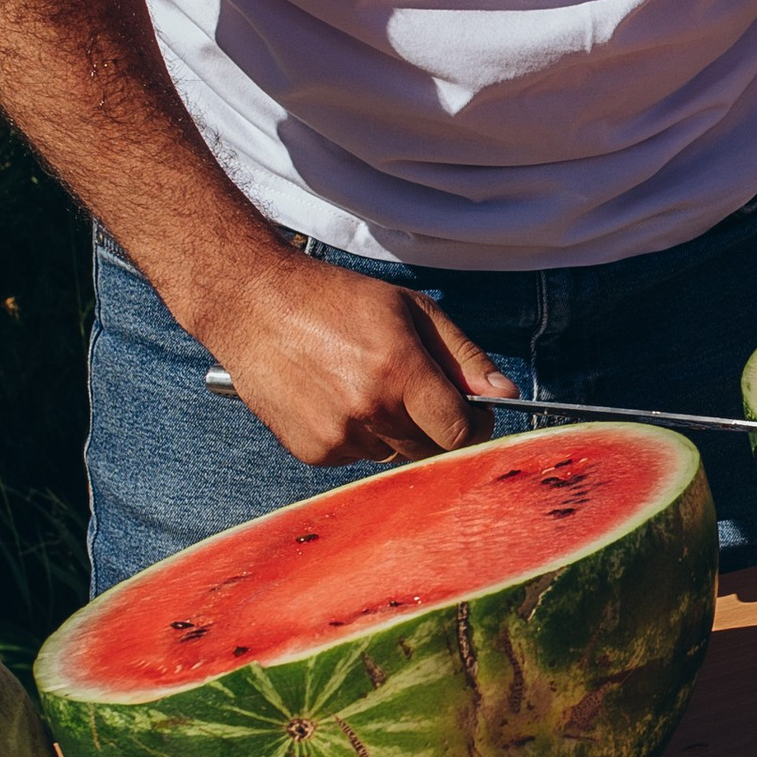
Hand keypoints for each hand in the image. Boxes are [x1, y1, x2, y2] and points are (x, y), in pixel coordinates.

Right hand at [195, 246, 521, 465]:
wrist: (252, 304)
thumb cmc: (334, 300)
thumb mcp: (409, 309)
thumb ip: (461, 355)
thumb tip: (504, 393)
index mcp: (399, 372)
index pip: (461, 433)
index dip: (475, 426)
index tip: (474, 414)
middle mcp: (369, 411)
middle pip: (432, 451)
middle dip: (438, 428)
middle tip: (421, 392)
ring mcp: (337, 436)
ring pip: (395, 455)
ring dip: (396, 431)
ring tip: (368, 385)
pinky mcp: (312, 451)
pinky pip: (358, 457)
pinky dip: (360, 436)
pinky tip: (339, 398)